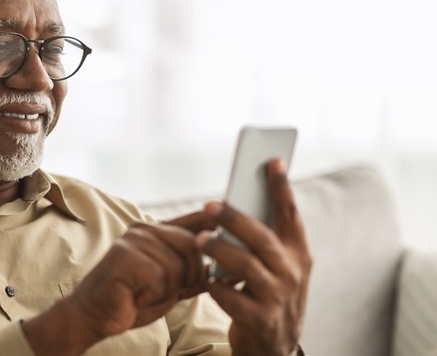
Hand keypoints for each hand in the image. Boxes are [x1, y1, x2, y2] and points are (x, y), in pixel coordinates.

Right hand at [23, 211, 216, 355]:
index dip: (212, 222)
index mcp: (154, 231)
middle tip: (170, 290)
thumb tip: (224, 268)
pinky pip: (160, 276)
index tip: (229, 228)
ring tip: (147, 293)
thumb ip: (192, 273)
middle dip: (190, 274)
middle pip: (192, 244)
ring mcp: (133, 240)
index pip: (192, 220)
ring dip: (169, 288)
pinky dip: (154, 293)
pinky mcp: (125, 256)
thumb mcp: (169, 285)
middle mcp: (144, 230)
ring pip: (178, 264)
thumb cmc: (132, 299)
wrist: (95, 314)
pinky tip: (137, 295)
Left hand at [198, 158, 311, 355]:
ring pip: (246, 266)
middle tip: (211, 205)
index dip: (281, 187)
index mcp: (298, 253)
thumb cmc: (268, 294)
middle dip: (236, 218)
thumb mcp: (277, 267)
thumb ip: (264, 239)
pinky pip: (232, 297)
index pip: (290, 214)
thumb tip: (234, 203)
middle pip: (263, 237)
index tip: (272, 160)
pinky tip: (206, 279)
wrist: (274, 347)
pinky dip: (216, 286)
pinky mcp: (260, 320)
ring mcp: (278, 297)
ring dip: (220, 250)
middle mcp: (292, 272)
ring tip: (200, 240)